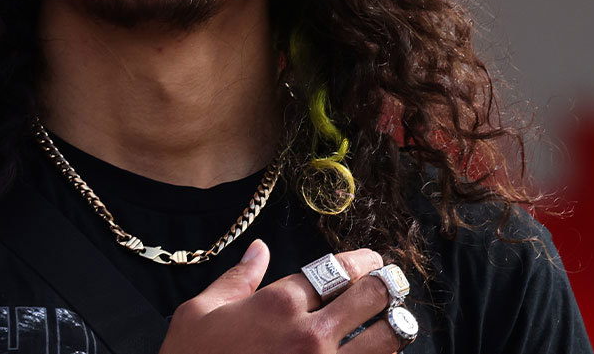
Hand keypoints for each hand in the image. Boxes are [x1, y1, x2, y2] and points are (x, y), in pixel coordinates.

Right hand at [157, 240, 406, 353]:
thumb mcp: (201, 312)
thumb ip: (238, 278)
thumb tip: (258, 249)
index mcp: (278, 304)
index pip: (337, 269)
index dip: (362, 260)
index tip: (371, 260)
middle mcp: (309, 335)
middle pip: (372, 296)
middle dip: (385, 284)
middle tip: (388, 281)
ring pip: (387, 339)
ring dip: (393, 323)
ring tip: (390, 318)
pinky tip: (374, 351)